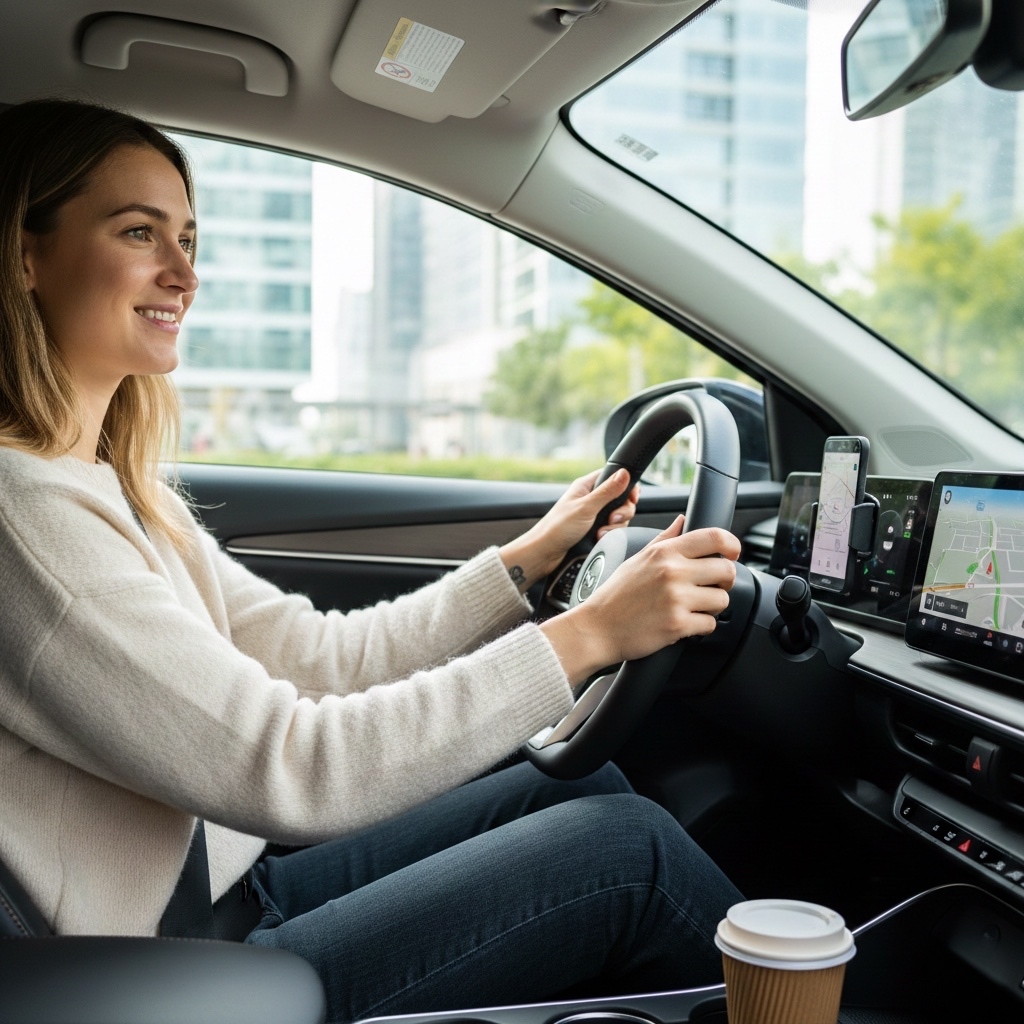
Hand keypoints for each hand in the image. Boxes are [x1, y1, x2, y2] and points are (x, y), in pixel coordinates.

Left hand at [499, 468, 639, 590]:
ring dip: (615, 526)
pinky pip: (612, 529)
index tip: (632, 497)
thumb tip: (624, 473)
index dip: (626, 486)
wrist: (545, 553)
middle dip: (622, 511)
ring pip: (618, 516)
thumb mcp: (586, 507)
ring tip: (601, 532)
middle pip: (621, 499)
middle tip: (612, 519)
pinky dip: (609, 534)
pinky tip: (599, 538)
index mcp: (587, 486)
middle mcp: (591, 499)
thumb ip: (607, 491)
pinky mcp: (594, 530)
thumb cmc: (557, 528)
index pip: (614, 477)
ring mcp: (594, 515)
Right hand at [540, 517, 740, 683]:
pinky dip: (701, 627)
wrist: (597, 628)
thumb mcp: (637, 558)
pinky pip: (710, 624)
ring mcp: (676, 598)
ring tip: (692, 607)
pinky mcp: (677, 624)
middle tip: (710, 587)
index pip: (715, 537)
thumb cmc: (616, 595)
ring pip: (722, 600)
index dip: (732, 545)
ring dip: (712, 606)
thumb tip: (682, 521)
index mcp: (664, 552)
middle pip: (726, 570)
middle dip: (723, 581)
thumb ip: (665, 539)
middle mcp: (672, 572)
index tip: (733, 554)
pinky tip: (684, 623)